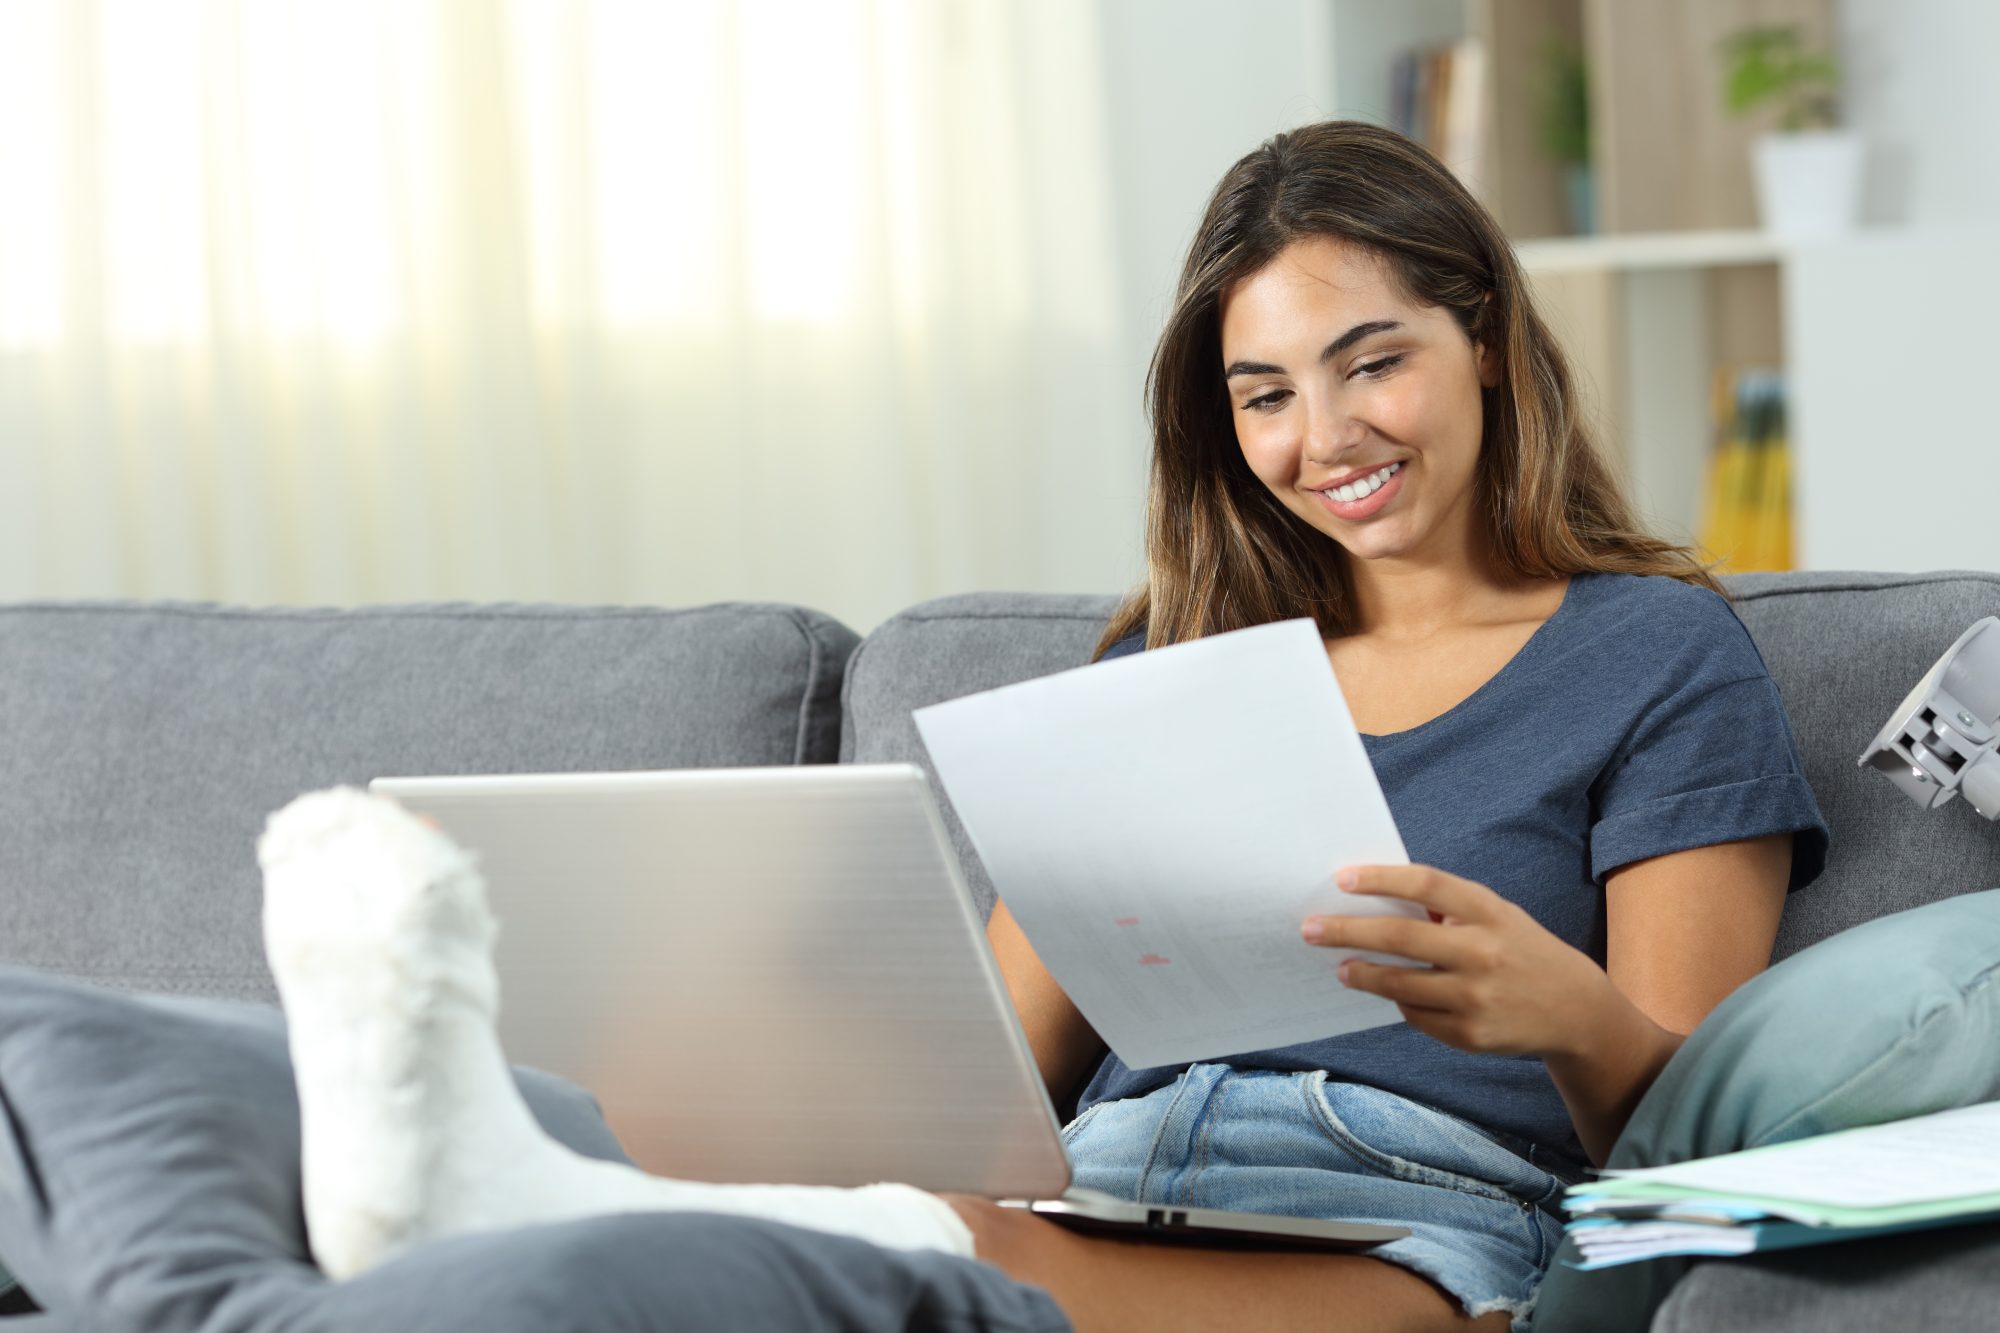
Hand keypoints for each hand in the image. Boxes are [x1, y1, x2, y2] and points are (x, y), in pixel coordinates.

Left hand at [1301, 864, 1614, 1058]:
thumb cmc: (1521, 950)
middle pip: (1400, 937)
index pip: (1426, 885)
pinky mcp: (1471, 1035)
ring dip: (1362, 974)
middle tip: (1310, 929)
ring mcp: (1476, 997)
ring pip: (1400, 984)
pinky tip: (1392, 993)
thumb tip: (1377, 899)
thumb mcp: (1498, 916)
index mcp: (1489, 911)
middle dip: (1347, 932)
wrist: (1576, 1011)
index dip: (1381, 879)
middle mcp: (1483, 952)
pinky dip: (1400, 1001)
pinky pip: (1417, 1015)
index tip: (1342, 878)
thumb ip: (1449, 908)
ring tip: (1341, 967)